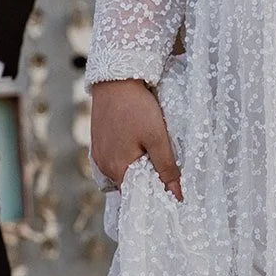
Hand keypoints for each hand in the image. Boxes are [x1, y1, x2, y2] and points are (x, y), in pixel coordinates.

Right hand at [90, 78, 181, 200]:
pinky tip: (138, 147)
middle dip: (145, 182)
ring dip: (136, 169)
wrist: (115, 79)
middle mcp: (104, 165)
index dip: (153, 195)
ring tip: (152, 158)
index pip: (136, 196)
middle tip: (166, 175)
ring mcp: (99, 154)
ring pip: (121, 172)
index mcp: (117, 168)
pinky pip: (114, 160)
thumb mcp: (157, 138)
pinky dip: (127, 159)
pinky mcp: (98, 143)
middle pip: (128, 185)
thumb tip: (177, 196)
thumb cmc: (137, 107)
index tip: (168, 193)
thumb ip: (166, 169)